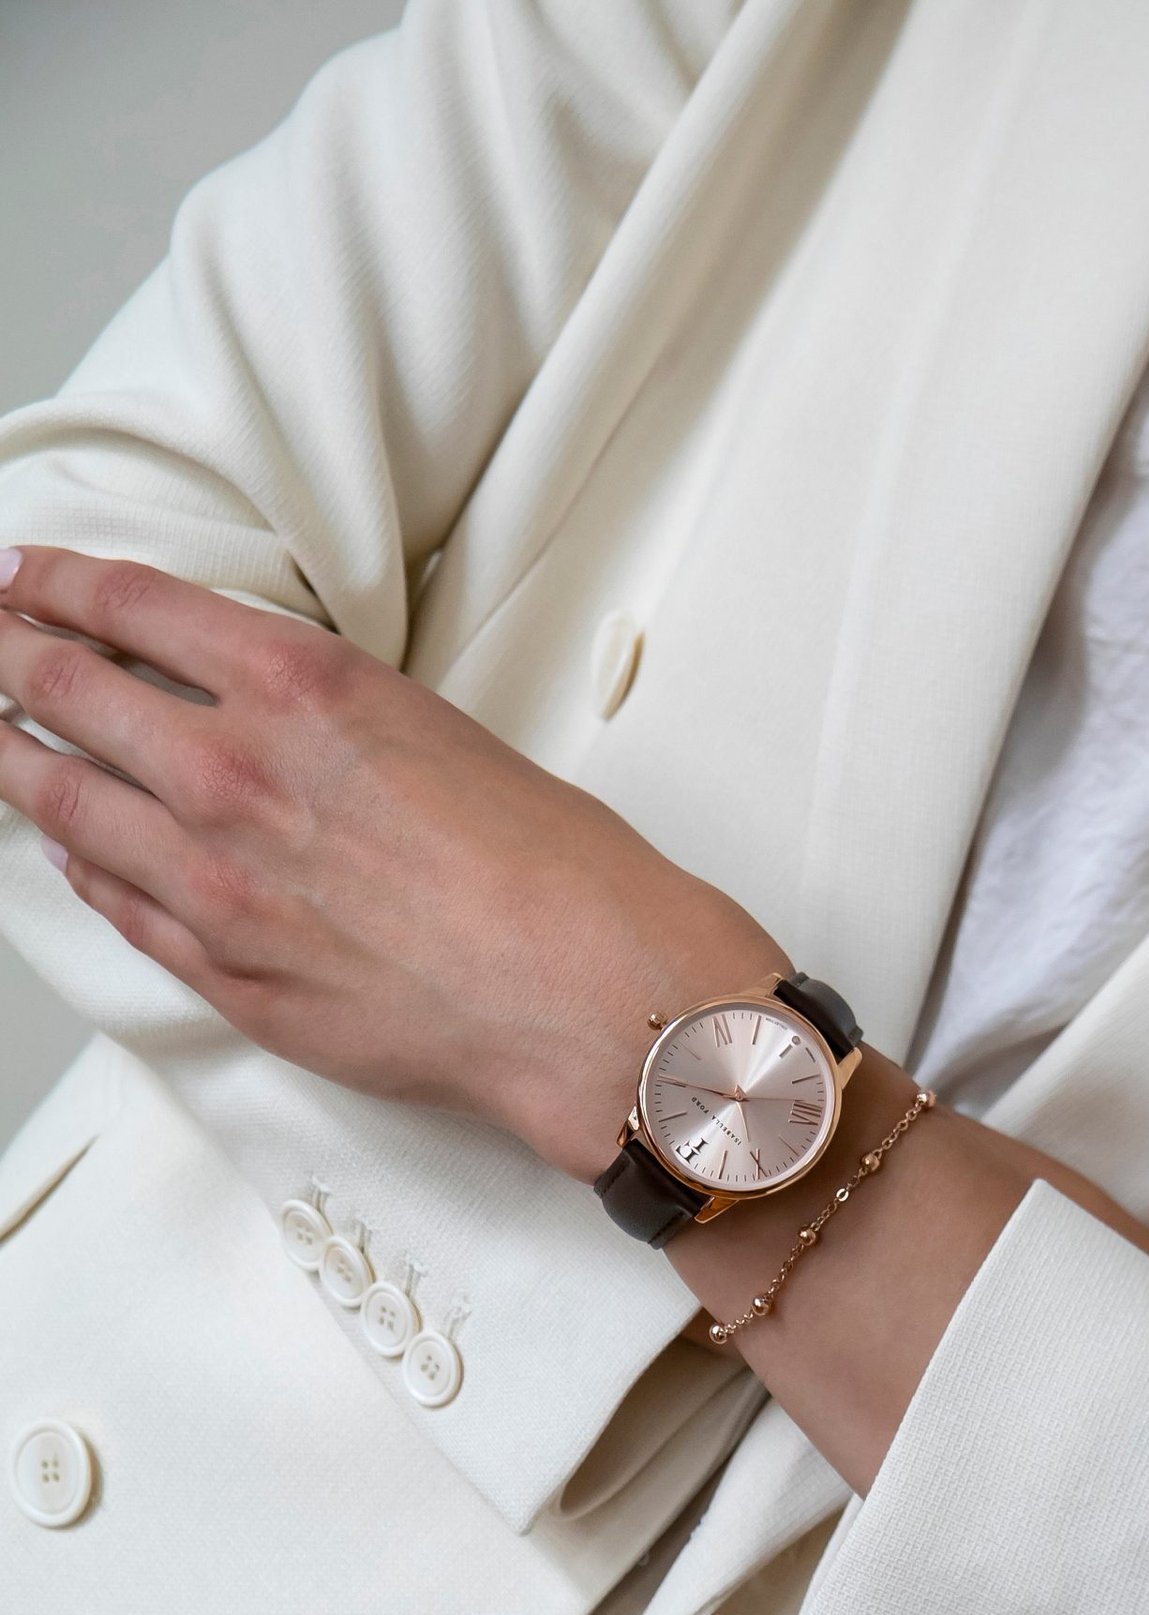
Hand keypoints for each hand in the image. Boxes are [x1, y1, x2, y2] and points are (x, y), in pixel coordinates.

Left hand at [0, 547, 785, 1179]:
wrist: (583, 995)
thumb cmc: (552, 871)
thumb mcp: (437, 731)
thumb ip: (330, 719)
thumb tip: (269, 721)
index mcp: (300, 689)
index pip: (128, 607)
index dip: (53, 583)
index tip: (19, 578)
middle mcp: (235, 776)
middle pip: (66, 693)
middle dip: (4, 659)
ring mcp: (216, 884)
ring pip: (62, 806)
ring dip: (12, 763)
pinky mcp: (226, 976)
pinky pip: (118, 907)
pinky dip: (82, 870)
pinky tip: (66, 852)